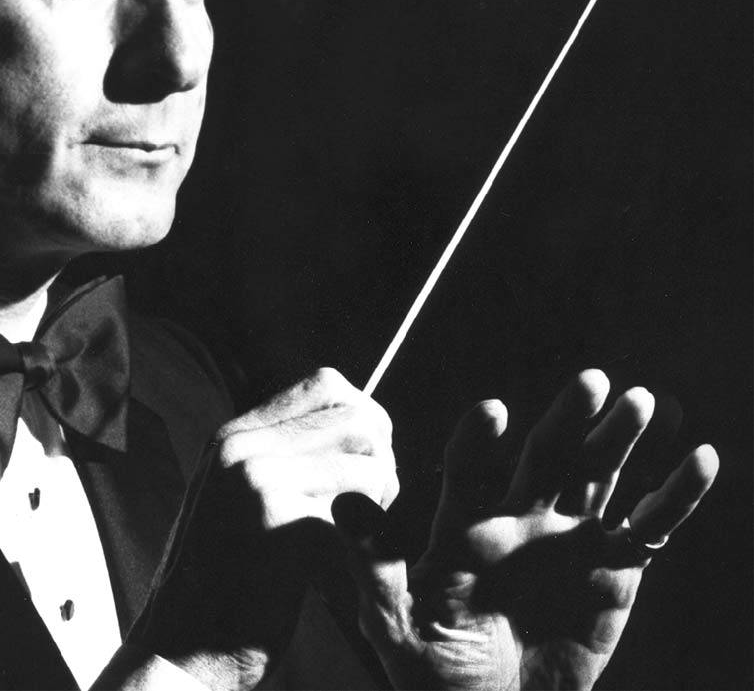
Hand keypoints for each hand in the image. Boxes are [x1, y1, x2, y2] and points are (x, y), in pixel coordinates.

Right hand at [131, 368, 397, 689]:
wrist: (181, 646)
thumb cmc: (219, 584)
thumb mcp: (232, 499)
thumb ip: (278, 460)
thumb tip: (356, 432)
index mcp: (233, 436)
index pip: (326, 384)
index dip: (364, 415)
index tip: (367, 460)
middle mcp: (243, 448)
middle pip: (357, 416)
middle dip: (383, 459)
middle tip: (374, 506)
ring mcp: (258, 483)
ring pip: (368, 463)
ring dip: (382, 502)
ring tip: (359, 536)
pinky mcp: (280, 526)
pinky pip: (360, 515)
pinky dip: (366, 543)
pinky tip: (344, 567)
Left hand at [334, 369, 718, 690]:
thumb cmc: (434, 664)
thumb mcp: (394, 619)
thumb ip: (375, 563)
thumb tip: (342, 504)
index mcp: (464, 521)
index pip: (468, 470)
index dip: (478, 443)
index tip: (491, 411)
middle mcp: (519, 516)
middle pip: (546, 459)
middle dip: (567, 420)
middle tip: (591, 380)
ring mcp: (570, 536)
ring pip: (599, 476)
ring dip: (621, 439)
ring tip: (642, 400)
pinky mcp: (615, 566)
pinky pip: (649, 526)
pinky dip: (676, 495)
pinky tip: (701, 458)